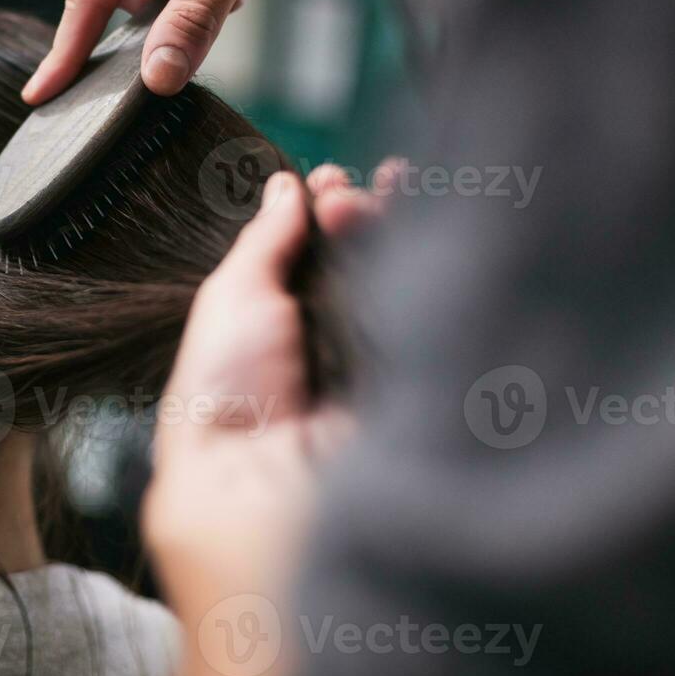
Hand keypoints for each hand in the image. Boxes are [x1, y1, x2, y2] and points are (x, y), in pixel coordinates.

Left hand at [143, 163, 394, 675]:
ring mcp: (379, 380)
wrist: (272, 496)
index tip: (326, 179)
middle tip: (354, 184)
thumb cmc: (227, 408)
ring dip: (401, 232)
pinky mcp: (427, 395)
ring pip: (402, 291)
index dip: (319, 221)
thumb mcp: (229, 307)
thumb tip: (283, 186)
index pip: (306, 271)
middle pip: (359, 274)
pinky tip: (442, 222)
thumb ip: (261, 246)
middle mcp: (326, 363)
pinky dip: (447, 271)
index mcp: (271, 348)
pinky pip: (443, 322)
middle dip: (364, 218)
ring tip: (388, 187)